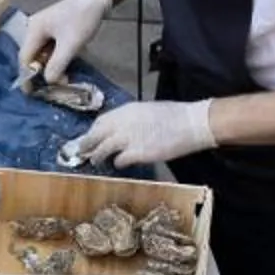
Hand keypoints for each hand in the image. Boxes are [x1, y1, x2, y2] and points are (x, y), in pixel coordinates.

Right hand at [18, 0, 111, 84]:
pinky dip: (57, 59)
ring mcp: (43, 29)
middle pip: (33, 57)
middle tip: (58, 84)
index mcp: (34, 30)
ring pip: (42, 55)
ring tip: (66, 76)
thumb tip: (48, 82)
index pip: (25, 59)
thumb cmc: (82, 19)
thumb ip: (57, 64)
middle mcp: (34, 29)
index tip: (33, 93)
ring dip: (52, 67)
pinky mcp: (54, 30)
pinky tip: (67, 64)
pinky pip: (50, 49)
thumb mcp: (71, 44)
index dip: (28, 76)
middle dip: (43, 73)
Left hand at [69, 96, 215, 170]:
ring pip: (102, 150)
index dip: (92, 131)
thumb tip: (117, 130)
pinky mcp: (137, 153)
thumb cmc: (173, 116)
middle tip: (82, 153)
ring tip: (96, 162)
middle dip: (87, 145)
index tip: (89, 138)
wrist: (191, 123)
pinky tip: (120, 164)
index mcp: (126, 110)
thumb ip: (129, 120)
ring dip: (98, 157)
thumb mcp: (146, 111)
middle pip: (96, 135)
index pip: (100, 121)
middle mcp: (123, 123)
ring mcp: (129, 138)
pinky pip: (119, 161)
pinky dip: (117, 163)